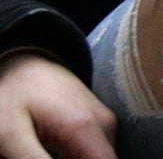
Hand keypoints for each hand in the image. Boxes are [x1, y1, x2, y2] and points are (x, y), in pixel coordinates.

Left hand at [0, 52, 117, 158]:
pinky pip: (94, 154)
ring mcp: (107, 124)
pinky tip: (49, 150)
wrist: (26, 60)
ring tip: (40, 149)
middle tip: (37, 152)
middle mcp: (106, 126)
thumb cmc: (12, 95)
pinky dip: (76, 158)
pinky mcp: (102, 126)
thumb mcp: (10, 135)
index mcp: (85, 128)